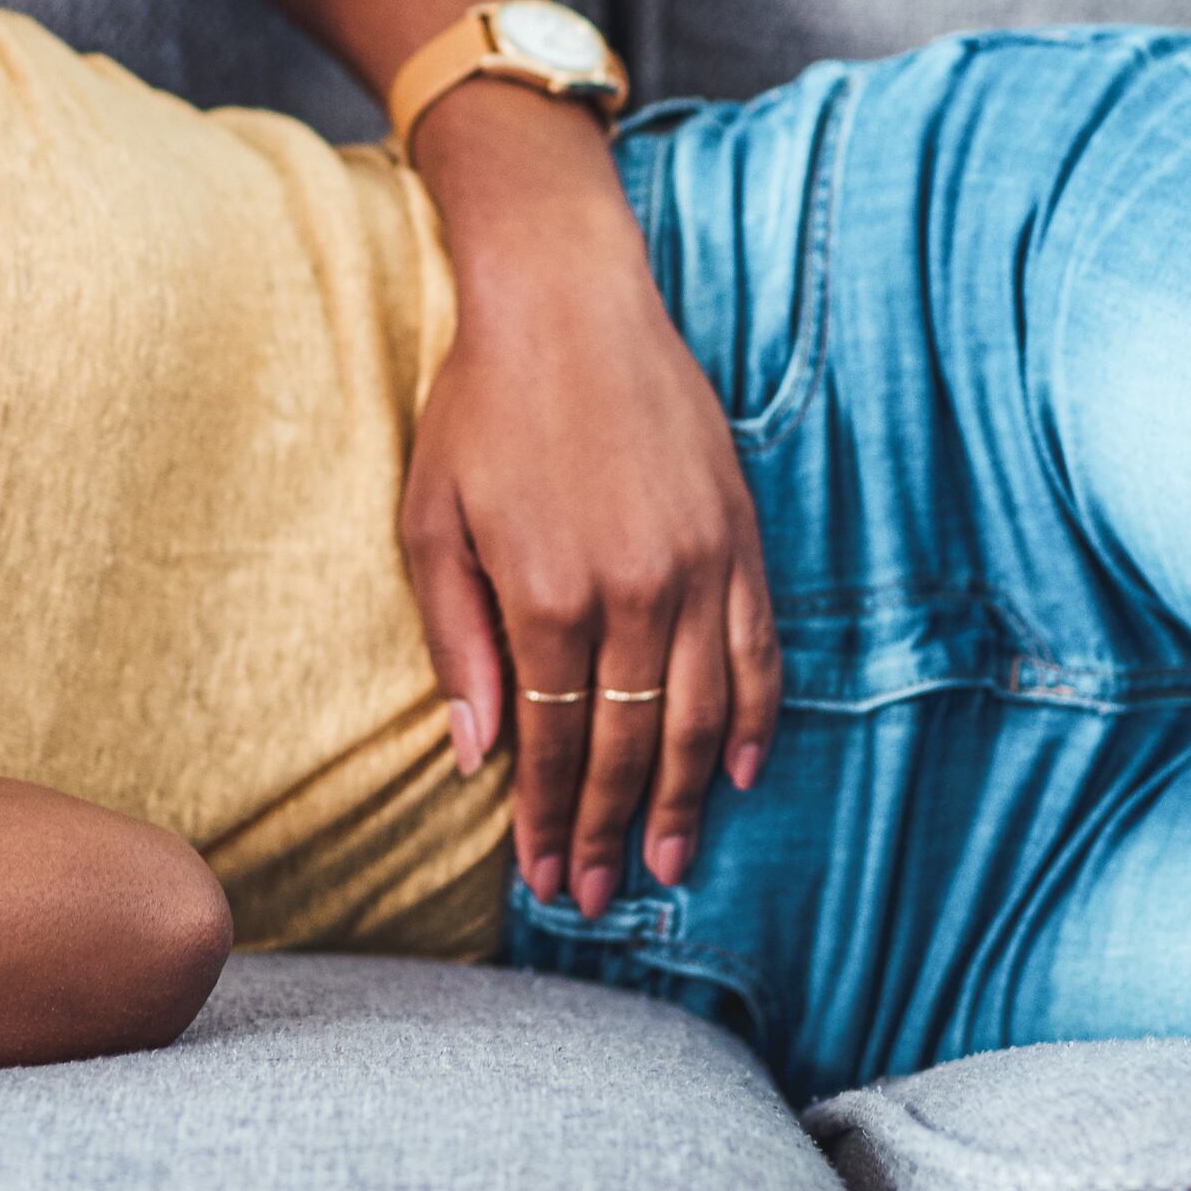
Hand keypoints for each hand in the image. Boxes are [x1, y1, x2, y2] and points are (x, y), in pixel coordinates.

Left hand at [399, 92, 781, 919]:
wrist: (566, 297)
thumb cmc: (481, 406)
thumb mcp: (431, 522)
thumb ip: (456, 644)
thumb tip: (473, 758)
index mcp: (548, 596)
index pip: (556, 744)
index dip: (552, 819)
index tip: (546, 877)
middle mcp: (633, 592)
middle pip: (633, 746)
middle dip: (615, 830)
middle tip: (601, 893)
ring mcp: (698, 565)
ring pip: (702, 714)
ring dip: (688, 799)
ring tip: (672, 864)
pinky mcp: (739, 535)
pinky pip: (759, 651)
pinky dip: (755, 719)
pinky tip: (743, 771)